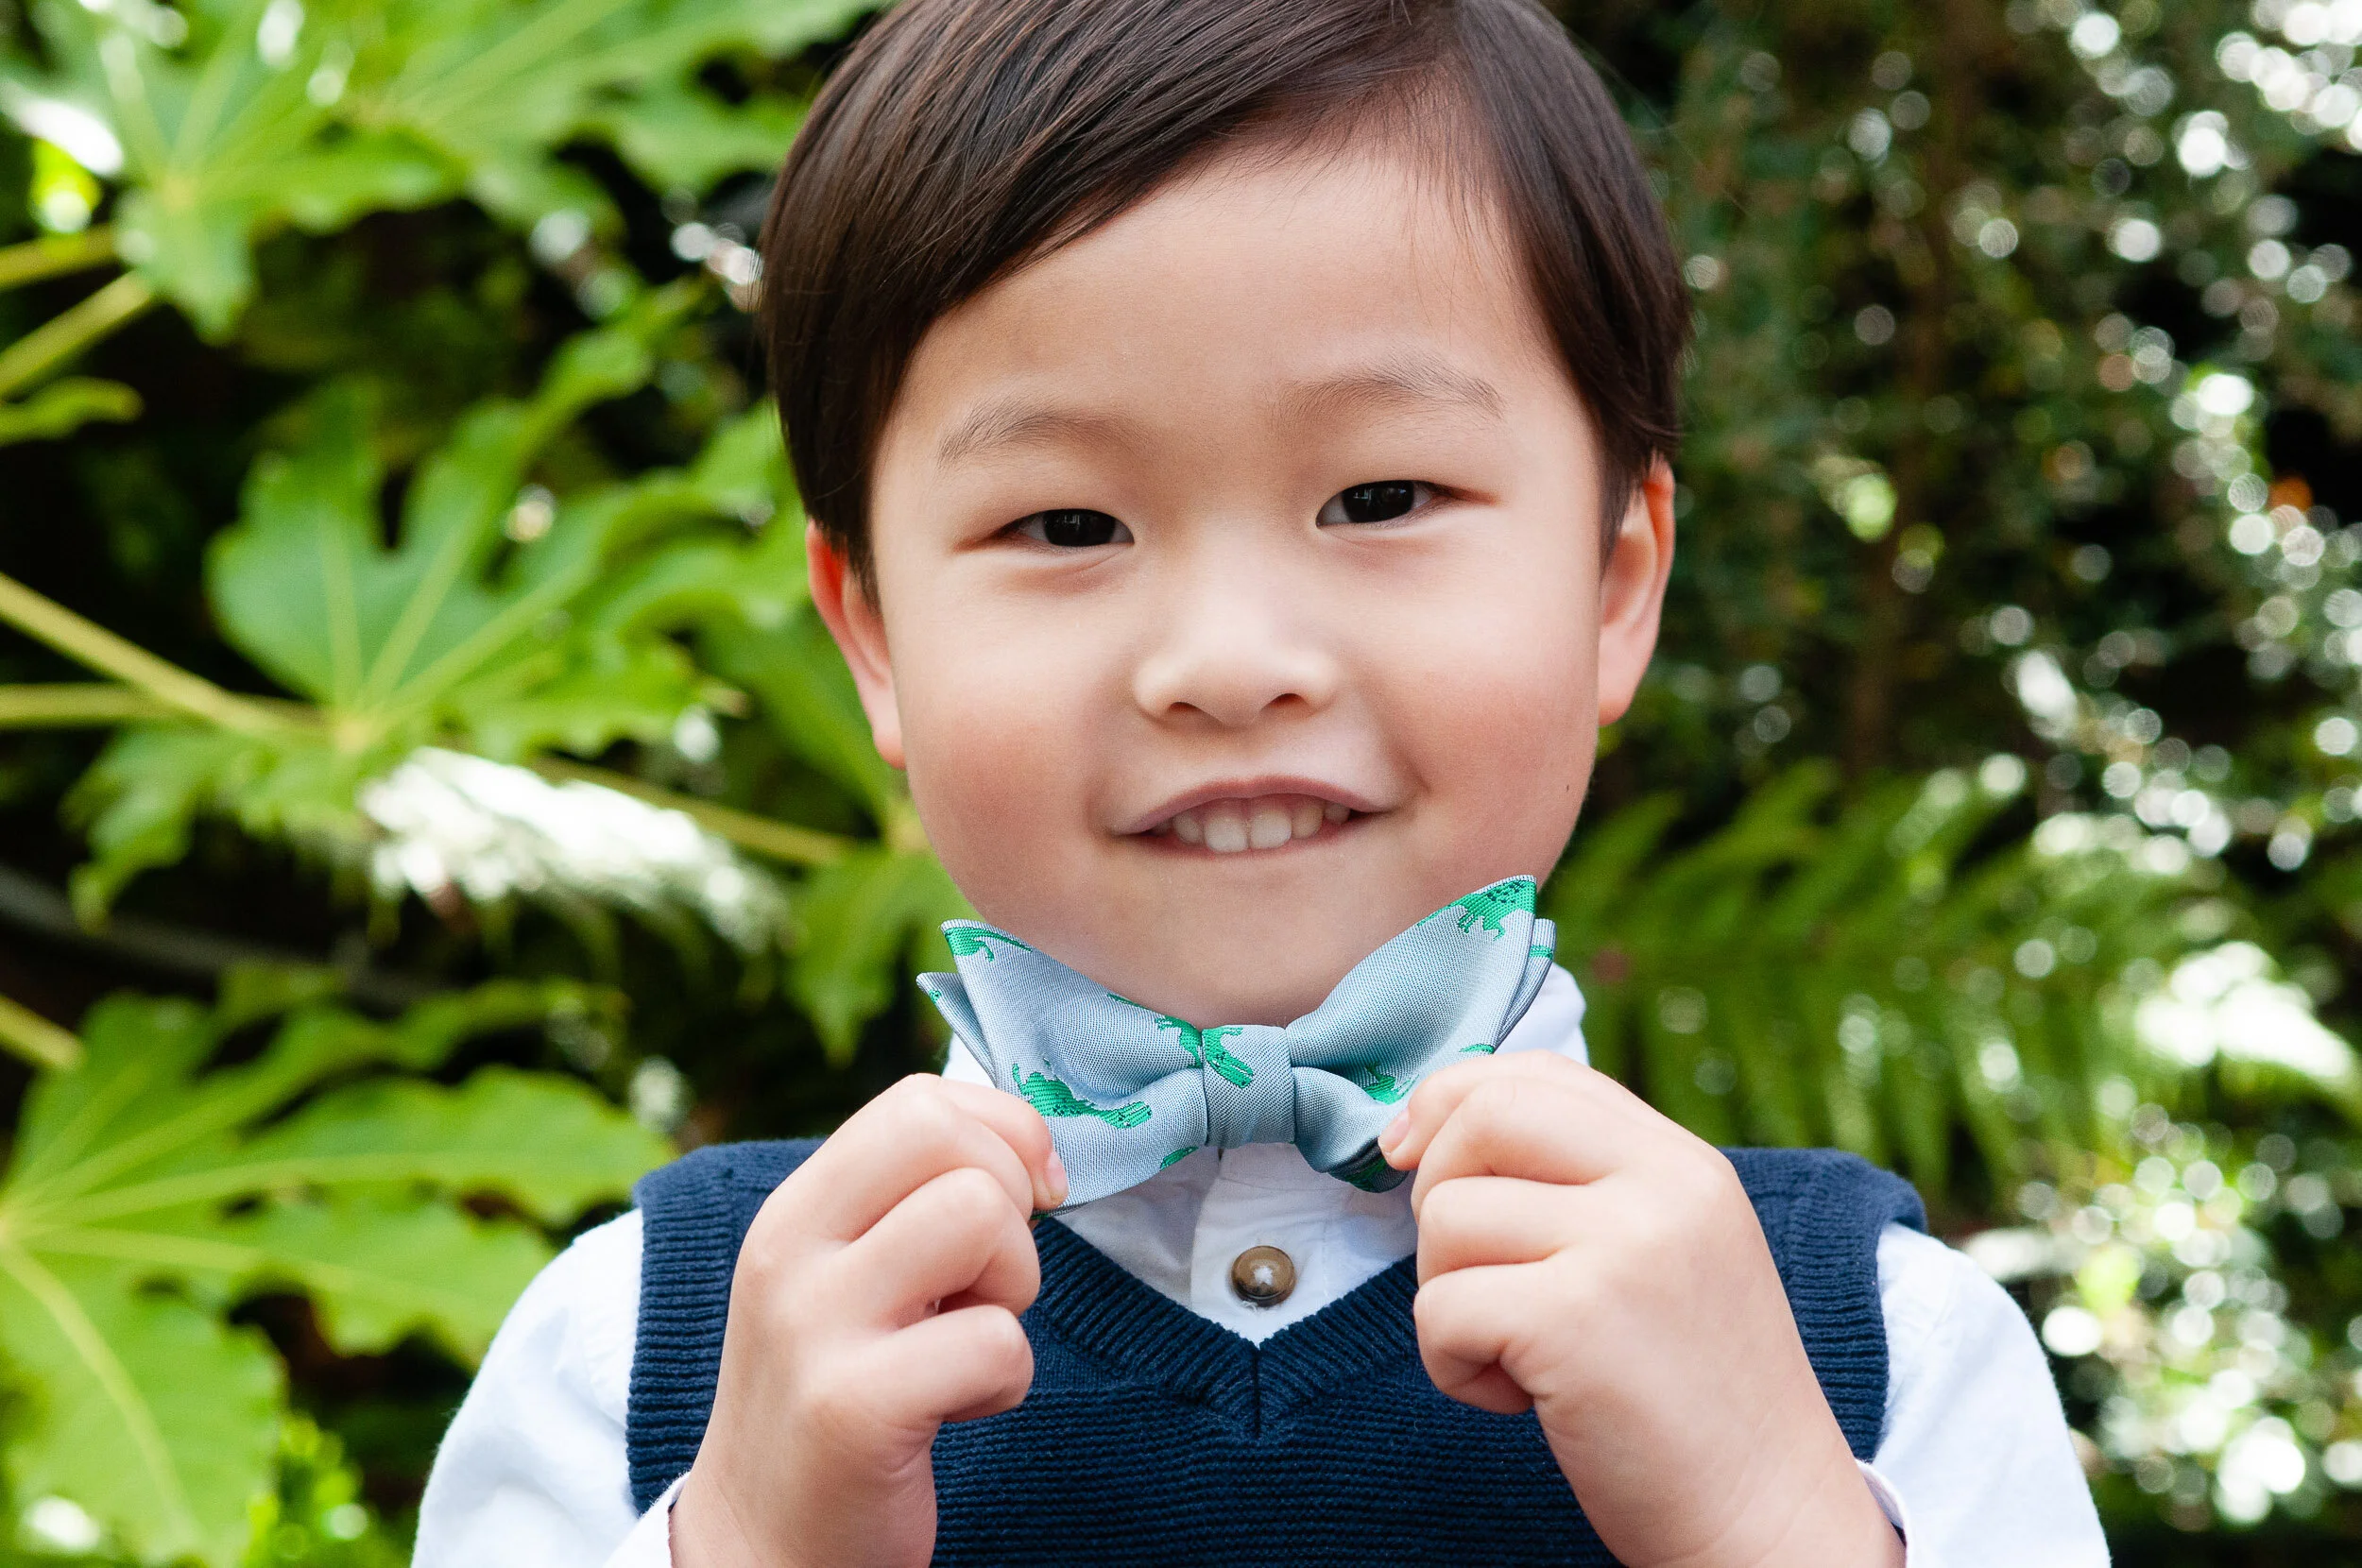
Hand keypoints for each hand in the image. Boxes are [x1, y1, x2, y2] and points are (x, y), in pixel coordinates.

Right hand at [671, 1075, 1065, 1567]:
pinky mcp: (855, 1408)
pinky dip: (1008, 1380)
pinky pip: (996, 1340)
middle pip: (950, 1140)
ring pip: (980, 1218)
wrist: (761, 1548)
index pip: (917, 1101)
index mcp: (796, 1211)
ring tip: (966, 1340)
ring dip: (1013, 1287)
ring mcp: (815, 1328)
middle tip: (987, 1280)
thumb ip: (910, 1202)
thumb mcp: (846, 1277)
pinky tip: (958, 1410)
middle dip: (1010, 1201)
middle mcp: (790, 1253)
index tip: (1025, 1200)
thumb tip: (1033, 1145)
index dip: (1004, 1135)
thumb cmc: (836, 1396)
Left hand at [1381, 1054, 1902, 1567]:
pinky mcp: (1575, 1320)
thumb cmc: (1691, 1397)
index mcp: (1684, 1162)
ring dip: (1447, 1297)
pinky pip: (1440, 1308)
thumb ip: (1582, 1183)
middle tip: (1462, 1270)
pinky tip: (1517, 1401)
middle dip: (1433, 1186)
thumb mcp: (1665, 1253)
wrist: (1768, 1521)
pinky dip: (1452, 1365)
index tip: (1409, 1150)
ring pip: (1446, 1218)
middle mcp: (1664, 1186)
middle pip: (1484, 1114)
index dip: (1452, 1099)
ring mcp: (1625, 1247)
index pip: (1538, 1073)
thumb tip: (1428, 1127)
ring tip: (1517, 1357)